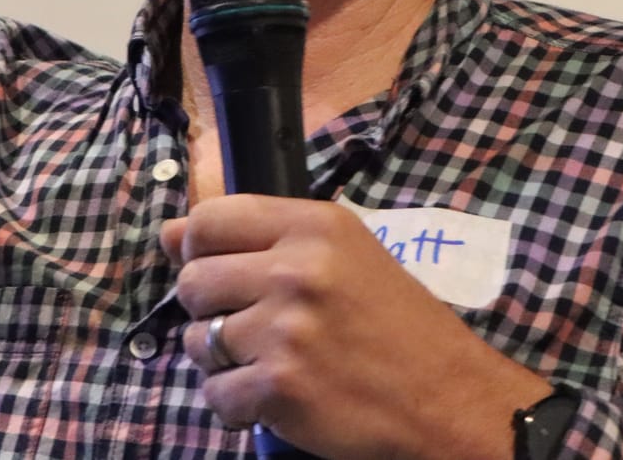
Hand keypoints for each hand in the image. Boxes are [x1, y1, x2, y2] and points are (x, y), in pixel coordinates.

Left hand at [163, 196, 550, 459]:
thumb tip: (170, 234)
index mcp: (315, 227)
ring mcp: (286, 331)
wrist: (452, 401)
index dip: (198, 247)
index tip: (215, 269)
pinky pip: (216, 393)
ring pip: (199, 340)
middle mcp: (297, 270)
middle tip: (253, 327)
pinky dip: (236, 403)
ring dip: (223, 359)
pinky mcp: (280, 388)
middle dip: (211, 310)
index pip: (211, 219)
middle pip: (194, 281)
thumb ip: (261, 238)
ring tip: (268, 362)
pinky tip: (272, 398)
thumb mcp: (344, 255)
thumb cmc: (399, 327)